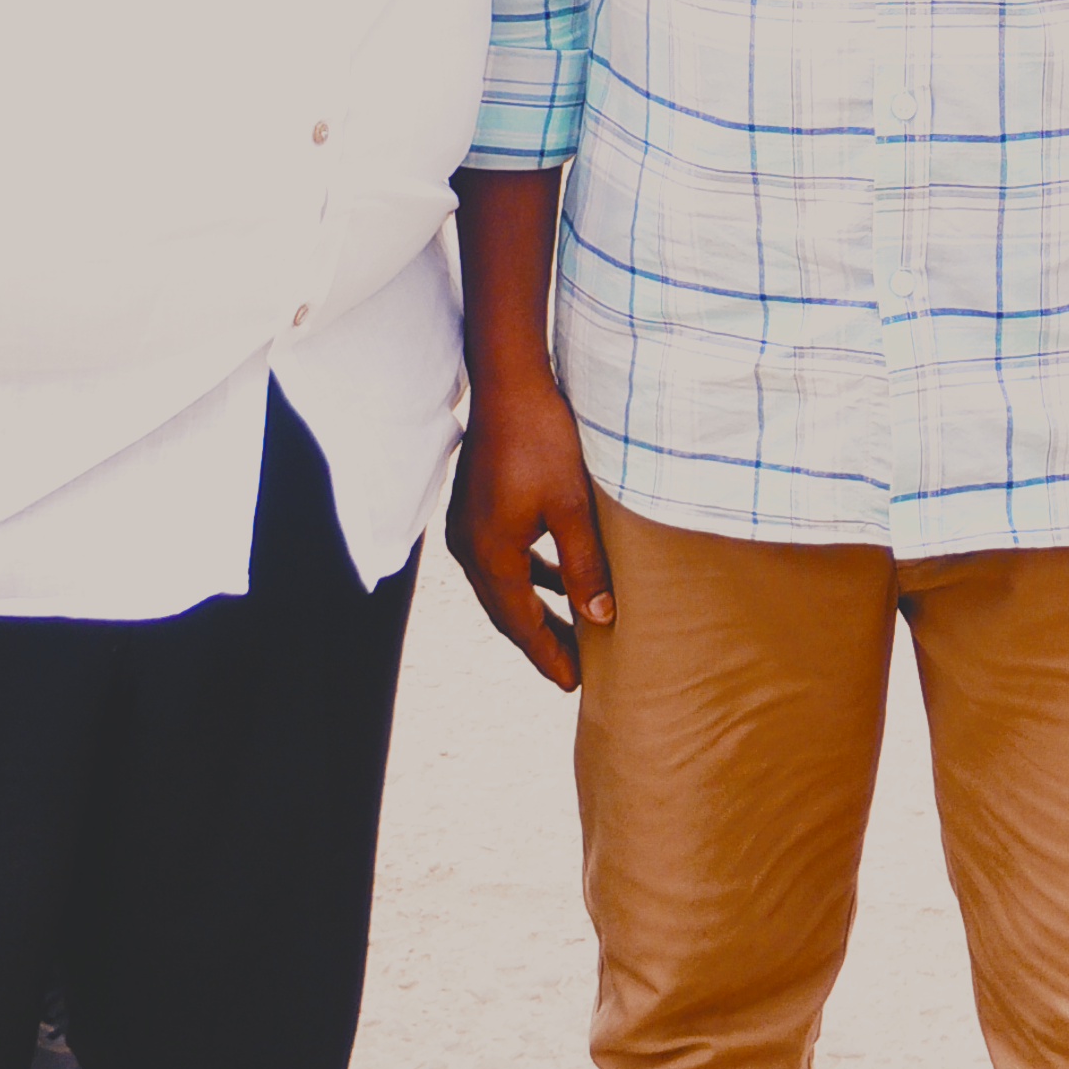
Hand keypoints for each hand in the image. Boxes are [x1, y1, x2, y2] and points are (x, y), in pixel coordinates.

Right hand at [450, 370, 611, 691]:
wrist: (509, 383)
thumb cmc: (543, 441)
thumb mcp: (573, 508)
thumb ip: (585, 566)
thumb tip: (600, 619)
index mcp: (490, 556)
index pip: (520, 624)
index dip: (547, 656)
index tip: (573, 684)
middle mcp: (469, 548)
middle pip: (506, 612)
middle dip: (540, 641)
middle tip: (574, 670)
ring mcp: (467, 528)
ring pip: (502, 586)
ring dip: (534, 609)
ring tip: (569, 631)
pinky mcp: (474, 508)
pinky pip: (500, 559)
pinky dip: (527, 576)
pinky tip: (552, 576)